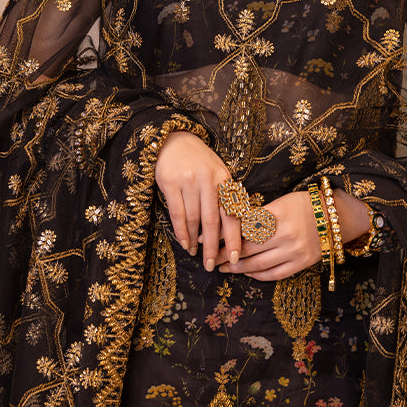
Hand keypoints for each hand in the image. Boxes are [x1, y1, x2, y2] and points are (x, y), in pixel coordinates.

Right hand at [154, 131, 240, 269]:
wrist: (174, 140)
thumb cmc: (200, 162)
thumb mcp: (218, 174)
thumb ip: (226, 198)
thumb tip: (235, 231)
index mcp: (225, 179)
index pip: (232, 214)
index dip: (234, 238)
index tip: (236, 258)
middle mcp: (209, 180)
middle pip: (212, 221)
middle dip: (213, 247)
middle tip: (211, 266)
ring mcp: (188, 181)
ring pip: (193, 219)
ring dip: (194, 241)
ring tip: (195, 255)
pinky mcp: (170, 182)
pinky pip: (177, 213)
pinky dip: (180, 231)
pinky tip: (184, 242)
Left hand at [215, 190, 319, 280]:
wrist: (336, 216)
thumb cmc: (304, 204)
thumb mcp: (280, 202)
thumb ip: (259, 215)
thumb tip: (231, 226)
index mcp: (277, 214)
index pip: (243, 228)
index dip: (223, 235)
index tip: (208, 238)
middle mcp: (285, 234)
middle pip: (246, 248)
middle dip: (224, 254)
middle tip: (209, 257)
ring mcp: (294, 251)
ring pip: (258, 265)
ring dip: (237, 268)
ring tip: (223, 268)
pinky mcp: (302, 264)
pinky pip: (275, 274)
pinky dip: (258, 275)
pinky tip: (247, 273)